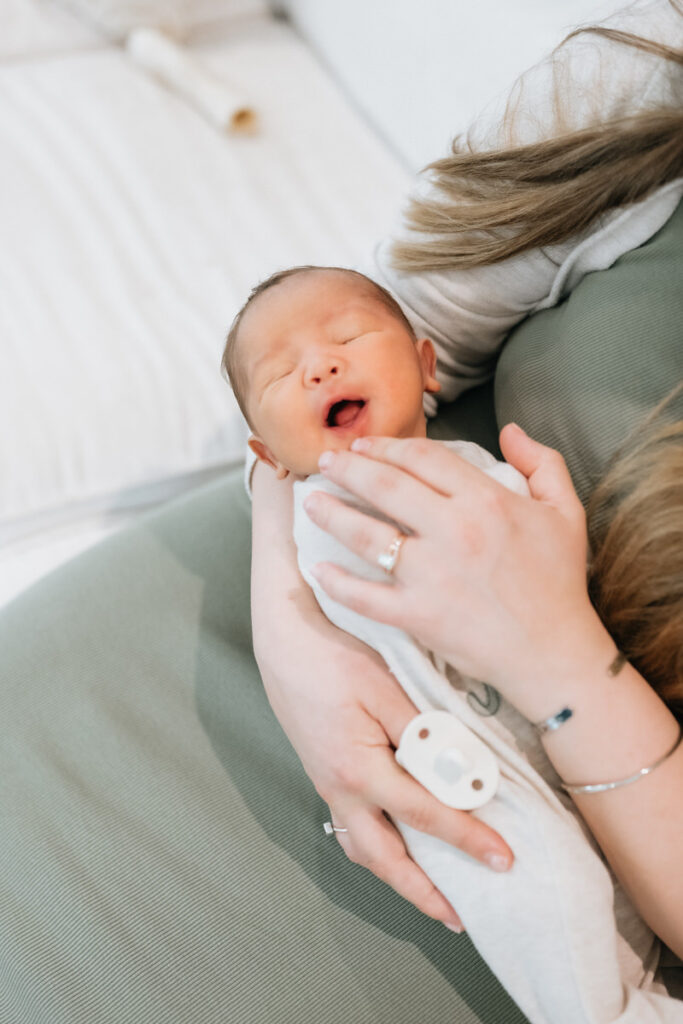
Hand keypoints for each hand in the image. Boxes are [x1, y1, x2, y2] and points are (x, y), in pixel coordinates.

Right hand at [255, 609, 514, 932]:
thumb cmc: (332, 659)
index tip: (501, 859)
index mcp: (358, 768)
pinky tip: (395, 838)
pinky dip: (377, 845)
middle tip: (458, 915)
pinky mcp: (324, 772)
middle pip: (384, 858)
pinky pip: (352, 825)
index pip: (424, 815)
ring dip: (396, 874)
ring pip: (363, 848)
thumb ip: (423, 733)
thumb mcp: (385, 688)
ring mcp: (328, 783)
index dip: (467, 838)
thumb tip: (458, 769)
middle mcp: (339, 787)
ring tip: (429, 889)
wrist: (284, 642)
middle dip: (422, 893)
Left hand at [304, 425, 614, 721]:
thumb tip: (510, 429)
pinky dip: (337, 583)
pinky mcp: (417, 615)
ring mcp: (431, 575)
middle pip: (386, 487)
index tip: (364, 445)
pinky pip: (365, 596)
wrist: (555, 655)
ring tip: (310, 502)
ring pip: (367, 534)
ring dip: (332, 514)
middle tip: (325, 462)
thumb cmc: (559, 583)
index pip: (423, 459)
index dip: (388, 446)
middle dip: (348, 469)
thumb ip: (542, 462)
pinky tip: (317, 568)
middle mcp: (454, 531)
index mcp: (486, 501)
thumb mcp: (565, 512)